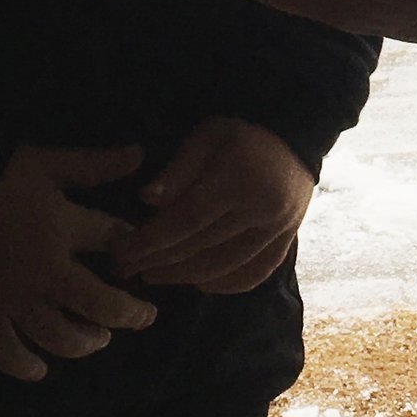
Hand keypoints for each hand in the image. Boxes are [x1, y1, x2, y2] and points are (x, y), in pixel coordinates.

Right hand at [0, 142, 158, 383]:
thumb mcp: (44, 162)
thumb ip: (92, 164)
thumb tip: (139, 154)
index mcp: (63, 229)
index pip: (112, 241)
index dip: (130, 246)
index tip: (138, 250)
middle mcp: (46, 272)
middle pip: (98, 304)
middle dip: (128, 314)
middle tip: (144, 317)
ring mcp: (12, 298)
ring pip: (59, 335)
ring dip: (85, 342)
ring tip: (98, 340)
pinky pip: (5, 351)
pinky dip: (23, 365)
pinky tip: (39, 370)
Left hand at [134, 117, 316, 293]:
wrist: (295, 136)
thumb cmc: (243, 131)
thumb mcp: (208, 135)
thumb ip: (179, 168)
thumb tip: (147, 200)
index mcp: (240, 178)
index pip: (188, 219)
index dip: (152, 239)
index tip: (121, 250)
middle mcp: (262, 210)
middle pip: (202, 247)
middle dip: (158, 261)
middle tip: (125, 268)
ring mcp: (278, 230)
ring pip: (225, 266)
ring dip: (184, 276)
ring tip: (153, 276)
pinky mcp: (287, 241)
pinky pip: (254, 274)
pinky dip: (224, 284)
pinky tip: (198, 283)